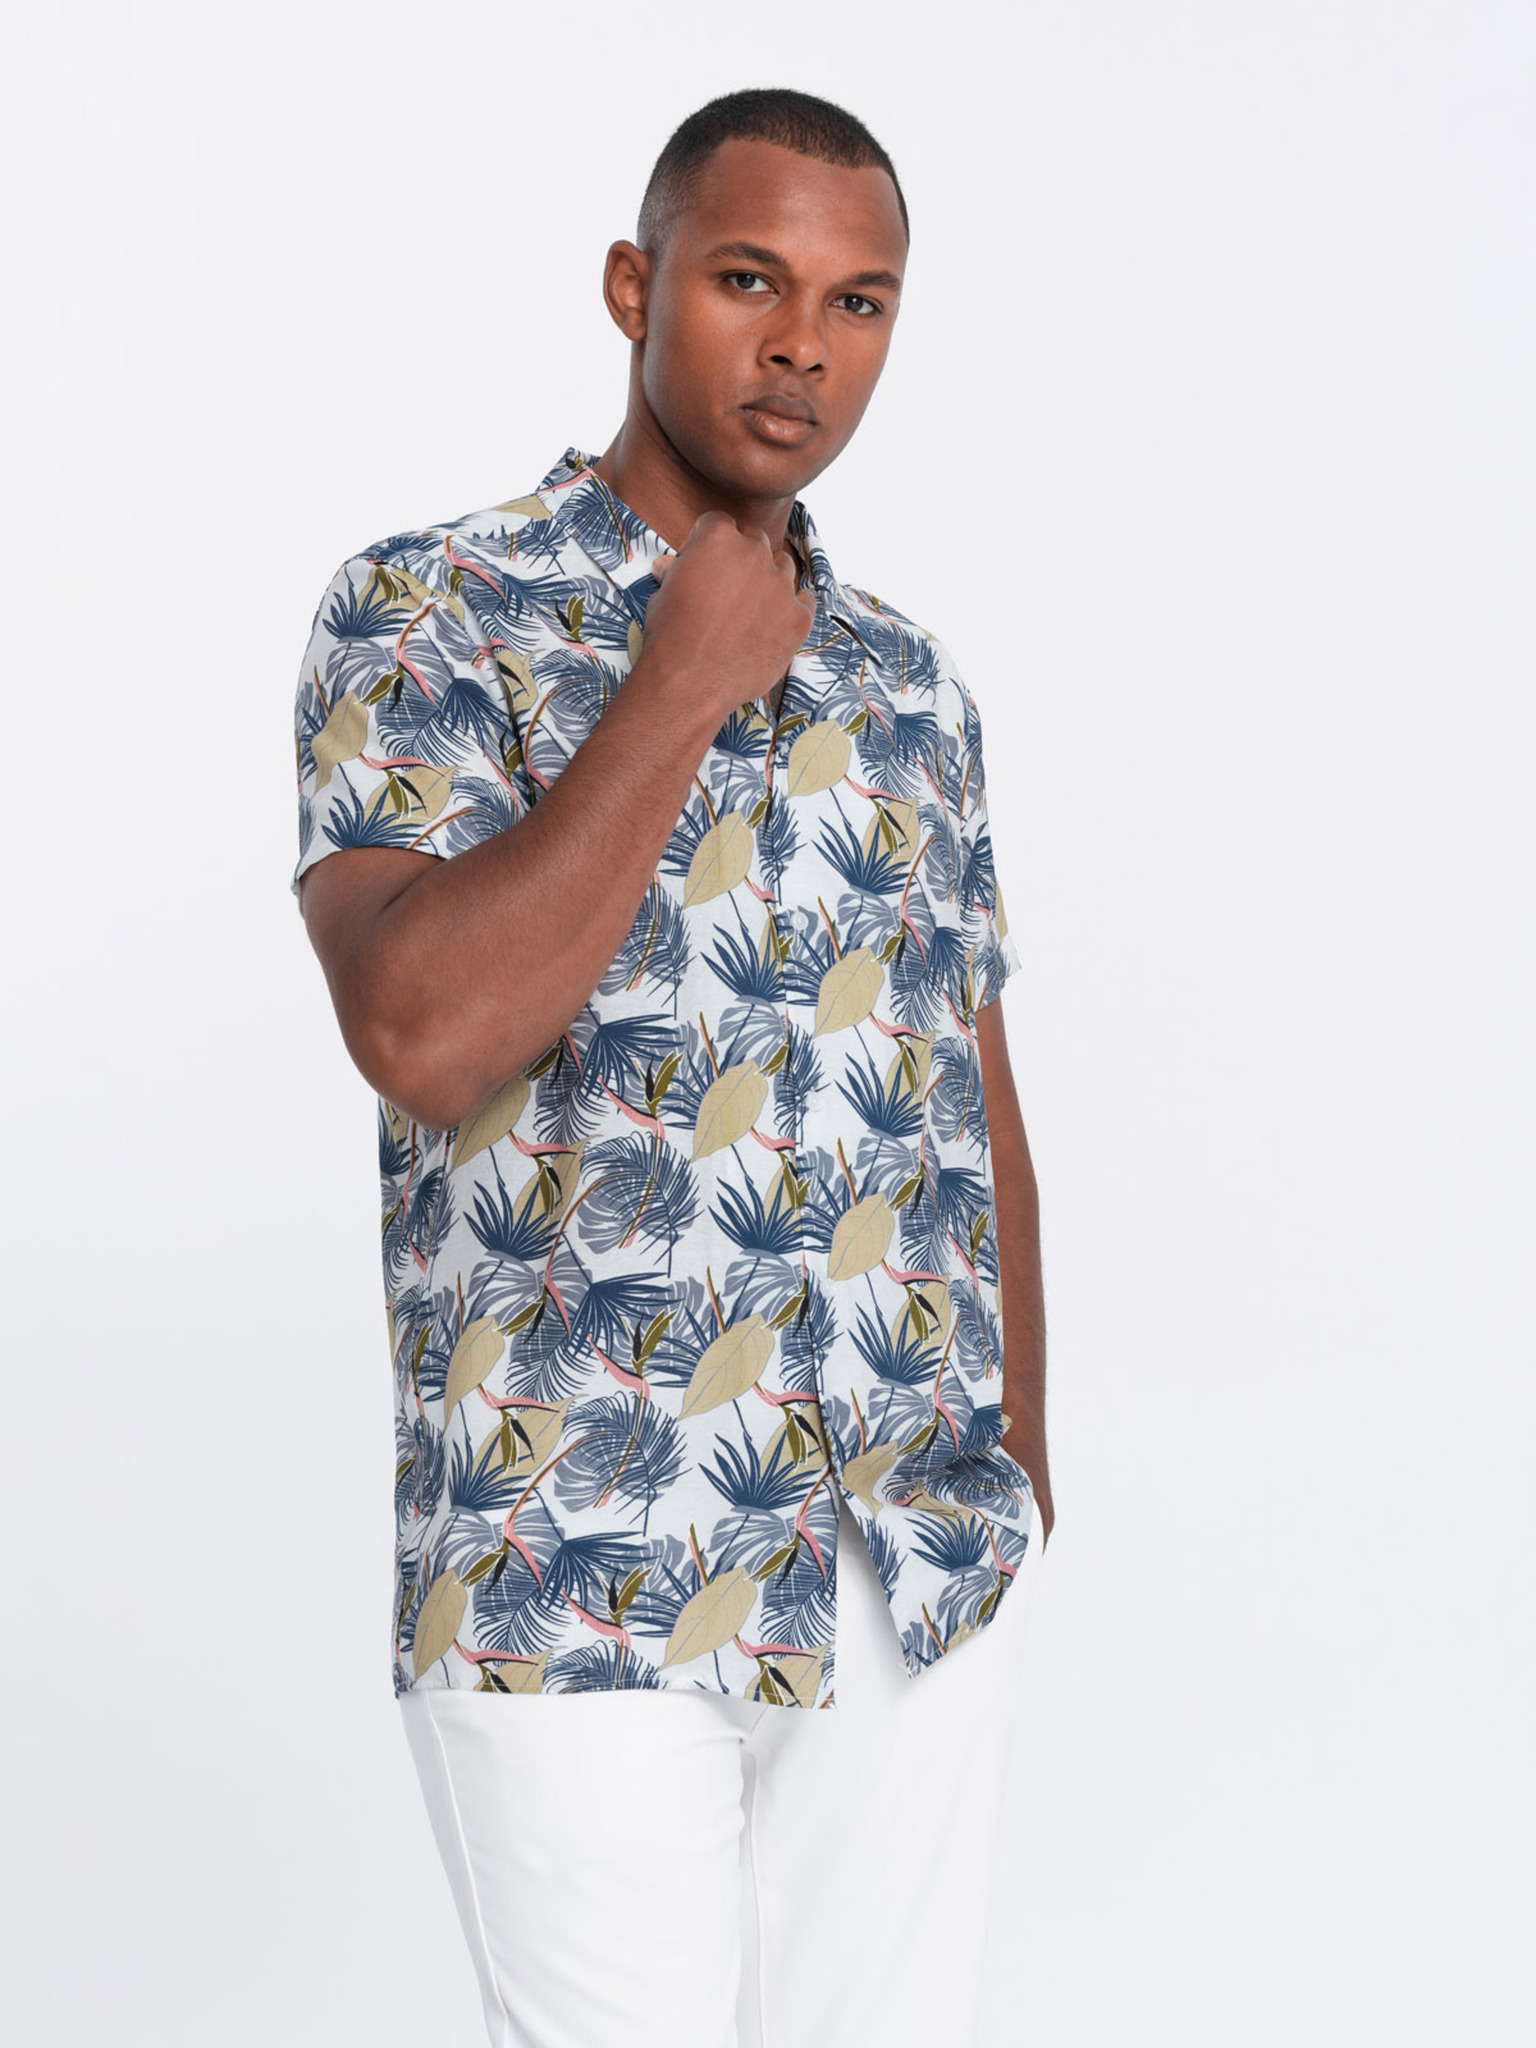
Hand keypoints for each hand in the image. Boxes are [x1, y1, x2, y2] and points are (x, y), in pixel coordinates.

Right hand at [641, 510, 817, 722]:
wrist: (690, 681)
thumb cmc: (670, 637)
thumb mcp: (662, 595)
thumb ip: (675, 573)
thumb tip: (668, 565)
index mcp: (718, 537)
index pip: (721, 524)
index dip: (709, 545)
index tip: (703, 566)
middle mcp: (754, 553)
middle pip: (756, 542)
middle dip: (743, 561)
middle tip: (729, 591)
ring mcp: (780, 584)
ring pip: (783, 568)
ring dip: (769, 581)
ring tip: (751, 610)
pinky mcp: (799, 616)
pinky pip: (805, 601)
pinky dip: (792, 609)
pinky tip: (774, 625)